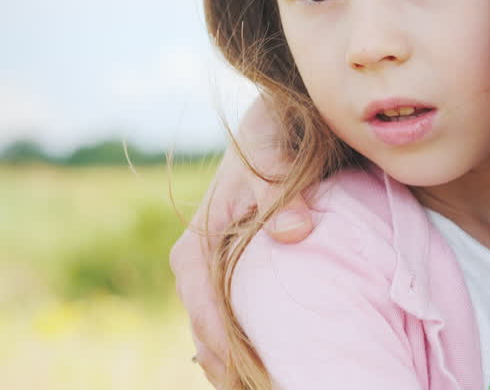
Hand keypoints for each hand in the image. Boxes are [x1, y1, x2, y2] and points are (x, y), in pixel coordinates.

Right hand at [169, 98, 313, 385]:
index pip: (204, 311)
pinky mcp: (238, 275)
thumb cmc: (272, 141)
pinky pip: (239, 319)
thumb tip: (293, 231)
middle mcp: (198, 266)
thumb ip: (280, 193)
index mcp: (196, 247)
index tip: (244, 377)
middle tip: (265, 389)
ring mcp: (217, 273)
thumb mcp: (274, 158)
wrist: (277, 126)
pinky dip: (252, 344)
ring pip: (222, 332)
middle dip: (231, 368)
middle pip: (208, 334)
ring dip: (241, 362)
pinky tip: (277, 366)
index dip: (223, 348)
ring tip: (271, 385)